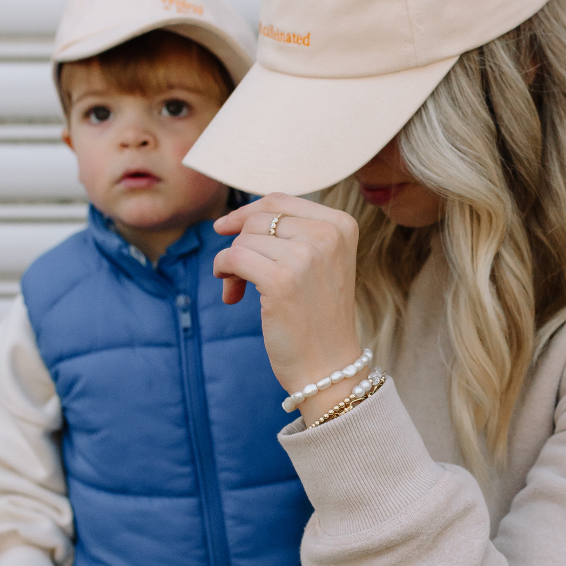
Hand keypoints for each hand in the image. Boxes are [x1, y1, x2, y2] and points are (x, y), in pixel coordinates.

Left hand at [214, 193, 363, 422]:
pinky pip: (232, 258)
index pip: (279, 200)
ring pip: (243, 239)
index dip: (247, 212)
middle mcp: (328, 235)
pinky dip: (223, 272)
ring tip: (240, 289)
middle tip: (238, 274)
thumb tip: (231, 219)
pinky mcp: (281, 281)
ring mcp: (306, 256)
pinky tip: (232, 294)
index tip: (228, 228)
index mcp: (341, 224)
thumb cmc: (318, 313)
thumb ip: (290, 231)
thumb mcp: (320, 260)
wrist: (329, 365)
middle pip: (259, 219)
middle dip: (240, 243)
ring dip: (231, 263)